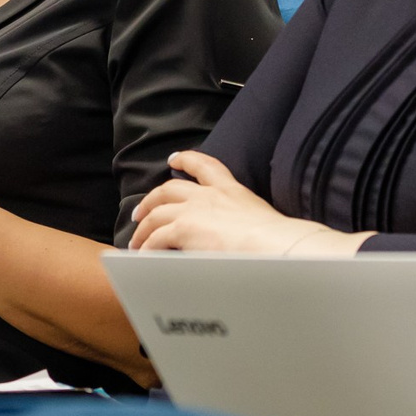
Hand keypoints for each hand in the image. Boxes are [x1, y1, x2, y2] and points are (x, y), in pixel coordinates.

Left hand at [129, 150, 364, 253]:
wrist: (276, 247)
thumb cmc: (277, 242)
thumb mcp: (261, 223)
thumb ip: (246, 225)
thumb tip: (243, 240)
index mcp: (231, 190)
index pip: (206, 165)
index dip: (187, 160)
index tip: (175, 159)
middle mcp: (209, 195)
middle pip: (169, 189)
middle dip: (151, 200)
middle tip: (141, 211)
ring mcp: (194, 210)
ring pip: (156, 213)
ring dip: (144, 227)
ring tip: (137, 241)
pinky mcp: (183, 228)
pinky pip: (155, 238)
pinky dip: (147, 247)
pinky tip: (144, 256)